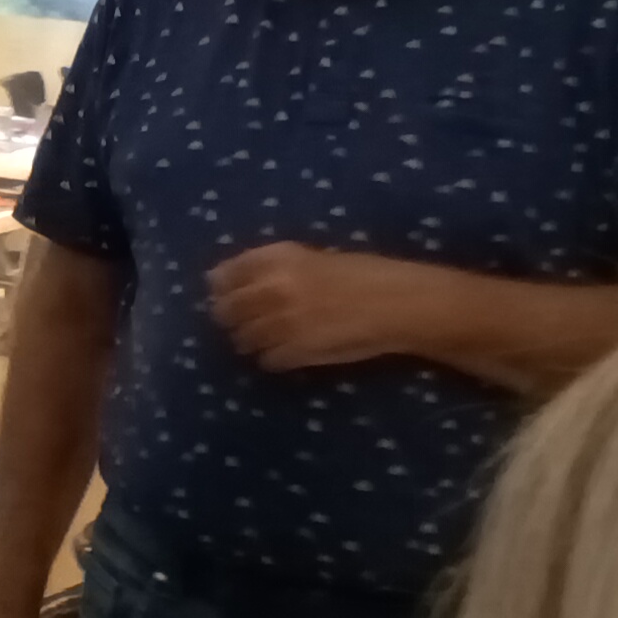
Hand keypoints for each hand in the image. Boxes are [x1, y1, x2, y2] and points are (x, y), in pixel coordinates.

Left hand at [206, 242, 434, 373]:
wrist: (397, 303)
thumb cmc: (361, 274)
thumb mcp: (309, 257)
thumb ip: (270, 267)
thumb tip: (231, 281)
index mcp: (275, 258)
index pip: (223, 275)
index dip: (220, 288)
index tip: (223, 294)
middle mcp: (272, 287)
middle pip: (225, 310)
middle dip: (229, 318)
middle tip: (239, 323)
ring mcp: (282, 322)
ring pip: (242, 339)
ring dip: (248, 342)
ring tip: (263, 341)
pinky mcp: (298, 351)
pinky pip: (268, 360)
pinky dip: (271, 360)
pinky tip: (284, 355)